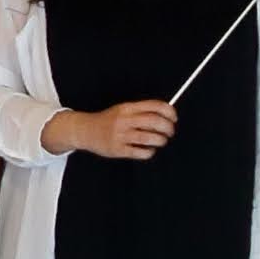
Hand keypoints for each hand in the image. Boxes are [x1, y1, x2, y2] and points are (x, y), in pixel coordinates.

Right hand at [51, 99, 177, 160]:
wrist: (86, 131)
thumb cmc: (108, 120)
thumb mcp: (123, 109)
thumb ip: (142, 110)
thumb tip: (167, 113)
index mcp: (127, 108)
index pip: (155, 106)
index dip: (169, 112)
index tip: (174, 118)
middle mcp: (124, 120)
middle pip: (155, 121)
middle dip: (168, 128)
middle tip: (170, 132)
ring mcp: (120, 135)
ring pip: (150, 138)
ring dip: (161, 140)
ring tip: (161, 141)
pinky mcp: (118, 149)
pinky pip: (141, 152)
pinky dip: (150, 152)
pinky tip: (148, 150)